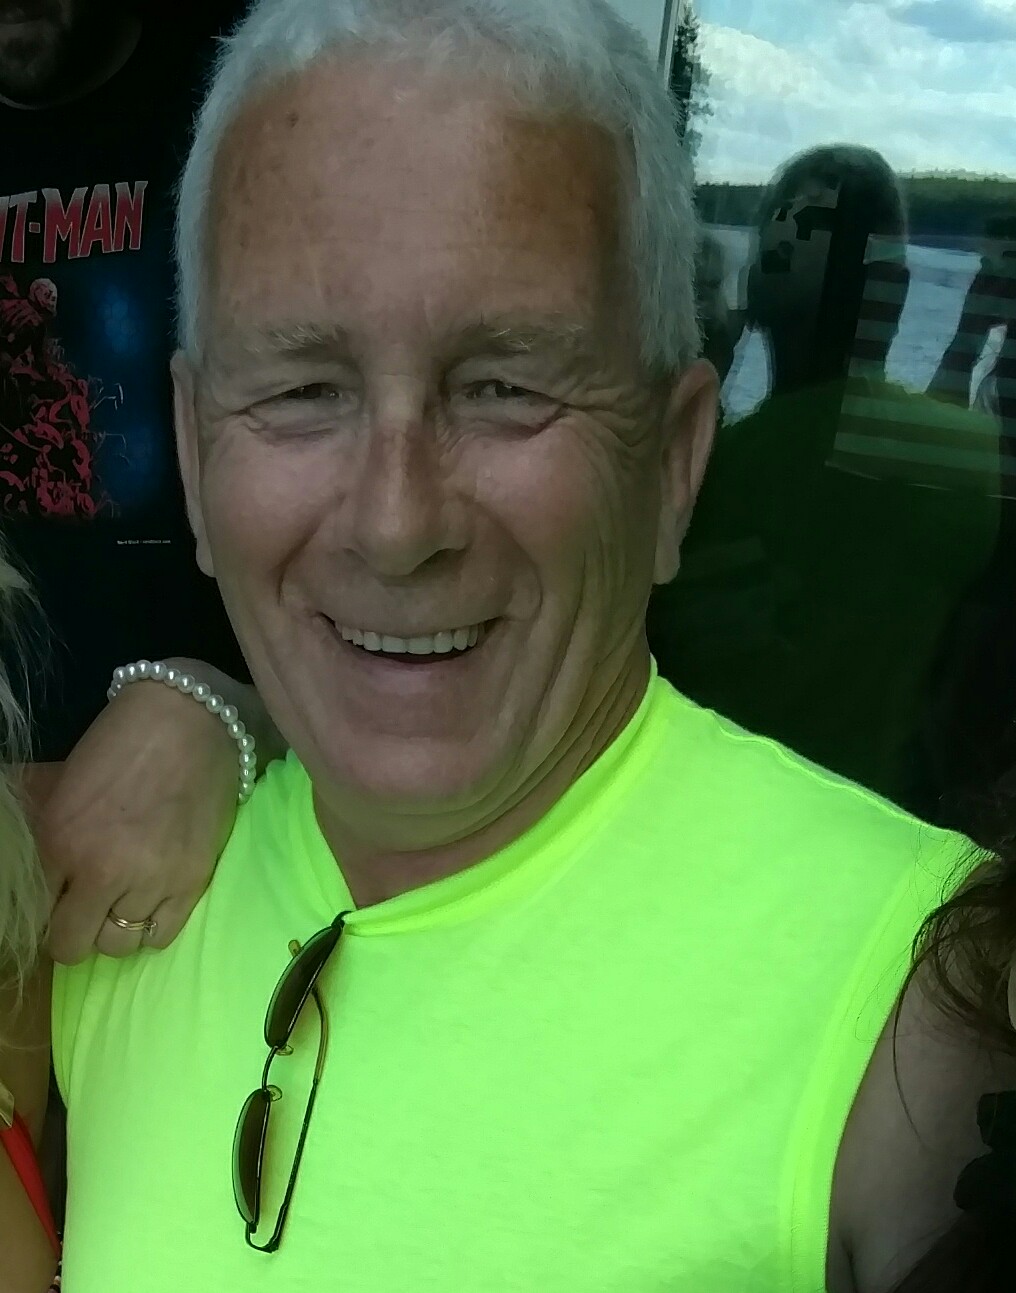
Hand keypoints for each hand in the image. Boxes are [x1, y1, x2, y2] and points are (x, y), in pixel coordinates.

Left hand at [34, 678, 239, 963]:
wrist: (192, 719)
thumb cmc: (122, 742)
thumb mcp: (66, 787)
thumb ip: (53, 841)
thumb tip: (47, 881)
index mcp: (60, 842)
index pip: (39, 912)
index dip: (50, 905)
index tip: (63, 895)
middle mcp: (102, 871)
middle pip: (74, 943)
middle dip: (76, 931)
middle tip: (88, 907)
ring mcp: (151, 880)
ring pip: (119, 945)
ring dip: (116, 926)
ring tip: (125, 899)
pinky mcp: (192, 881)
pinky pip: (161, 936)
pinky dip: (151, 926)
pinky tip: (152, 900)